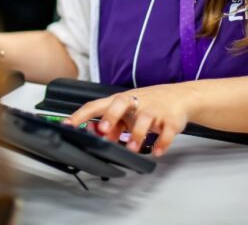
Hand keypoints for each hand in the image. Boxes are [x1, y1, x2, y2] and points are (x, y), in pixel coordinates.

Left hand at [66, 83, 194, 155]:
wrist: (180, 96)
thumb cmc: (148, 104)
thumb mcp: (128, 112)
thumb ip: (113, 124)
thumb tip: (97, 135)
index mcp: (121, 101)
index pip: (97, 105)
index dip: (81, 115)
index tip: (67, 124)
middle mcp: (136, 102)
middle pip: (121, 103)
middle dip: (111, 116)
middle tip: (103, 130)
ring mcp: (154, 110)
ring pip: (145, 118)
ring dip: (137, 134)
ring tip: (132, 148)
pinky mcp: (171, 120)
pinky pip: (167, 130)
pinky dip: (162, 142)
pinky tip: (157, 151)